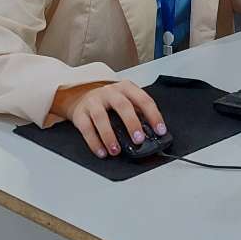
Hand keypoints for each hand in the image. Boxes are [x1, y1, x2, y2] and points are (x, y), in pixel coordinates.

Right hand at [50, 80, 165, 158]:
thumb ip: (137, 112)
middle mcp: (110, 92)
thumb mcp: (125, 99)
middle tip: (139, 140)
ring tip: (116, 151)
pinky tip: (101, 152)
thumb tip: (152, 133)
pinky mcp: (80, 113)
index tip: (160, 130)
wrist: (80, 96)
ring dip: (109, 136)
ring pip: (101, 117)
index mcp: (126, 87)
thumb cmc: (109, 101)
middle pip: (122, 106)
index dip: (153, 115)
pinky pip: (86, 128)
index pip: (143, 99)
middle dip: (132, 124)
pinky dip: (94, 142)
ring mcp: (93, 101)